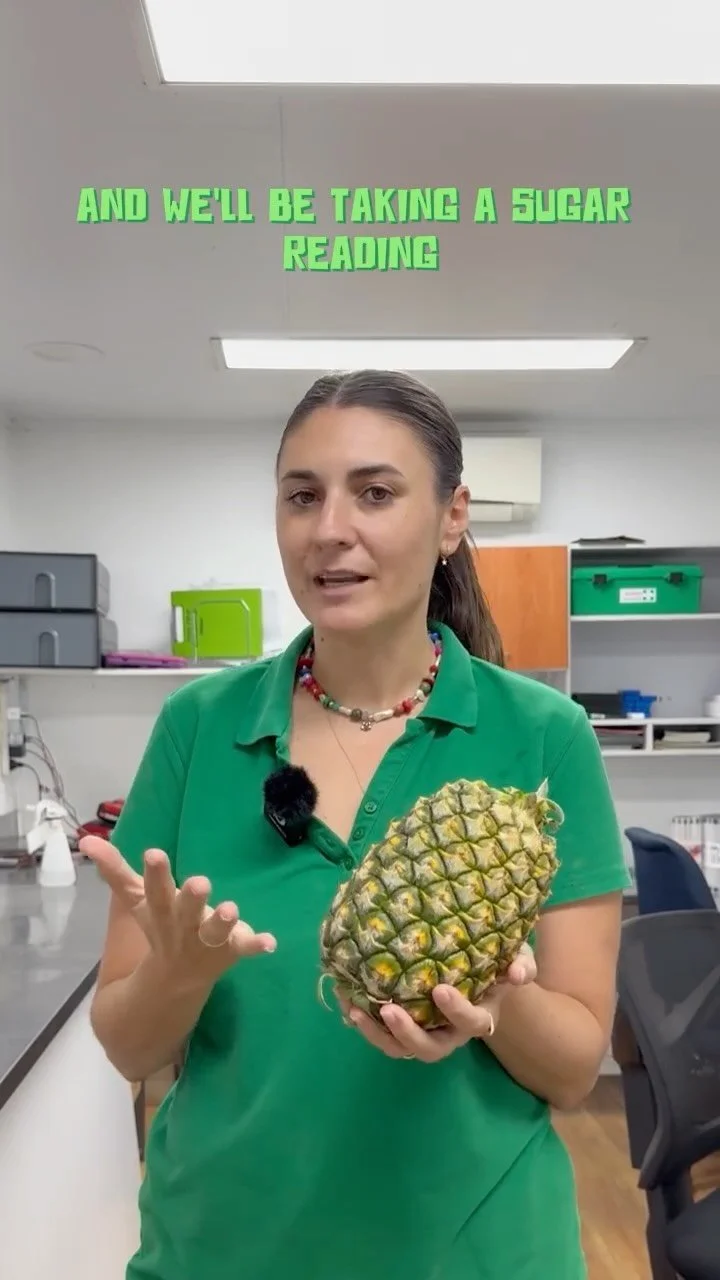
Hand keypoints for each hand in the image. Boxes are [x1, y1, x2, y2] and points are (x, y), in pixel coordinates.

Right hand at [79, 835, 276, 989]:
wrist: (173, 980)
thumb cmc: (159, 926)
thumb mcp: (136, 900)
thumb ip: (115, 870)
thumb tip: (87, 840)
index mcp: (160, 910)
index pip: (154, 890)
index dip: (155, 874)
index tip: (155, 853)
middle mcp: (183, 927)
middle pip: (186, 912)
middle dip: (192, 898)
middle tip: (200, 882)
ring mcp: (207, 942)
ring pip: (215, 933)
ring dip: (222, 921)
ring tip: (231, 908)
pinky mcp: (231, 951)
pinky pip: (245, 949)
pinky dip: (257, 945)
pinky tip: (271, 942)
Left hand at [338, 944, 536, 1063]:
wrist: (479, 977)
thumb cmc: (497, 966)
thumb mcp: (515, 959)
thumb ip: (522, 964)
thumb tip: (519, 972)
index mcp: (479, 1017)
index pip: (471, 1022)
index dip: (456, 1011)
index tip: (440, 989)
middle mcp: (451, 1034)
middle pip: (430, 1049)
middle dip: (408, 1034)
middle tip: (390, 1009)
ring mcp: (425, 1033)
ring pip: (400, 1049)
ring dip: (377, 1034)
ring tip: (356, 1011)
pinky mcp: (403, 1028)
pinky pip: (382, 1035)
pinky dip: (363, 1022)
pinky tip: (346, 1000)